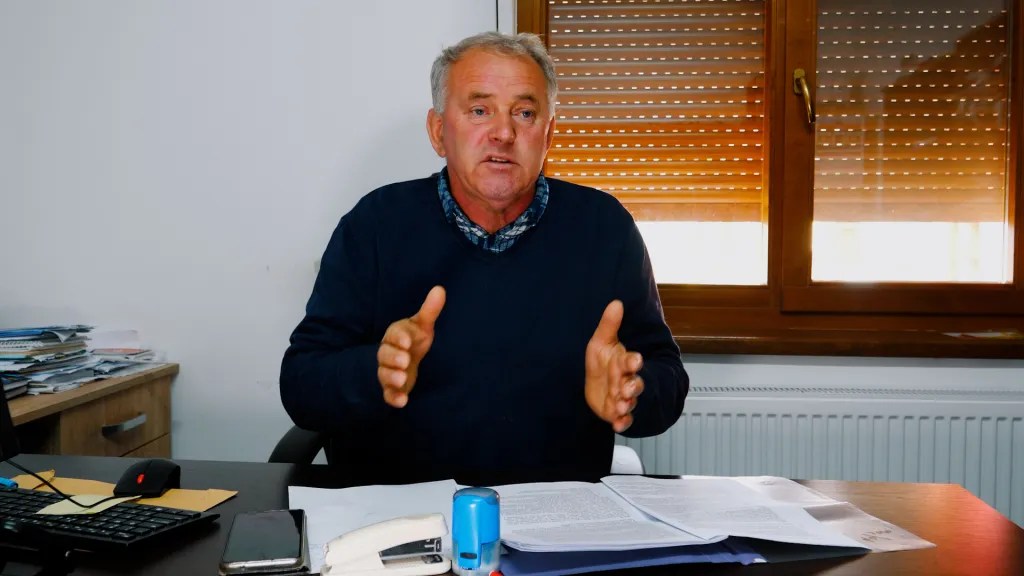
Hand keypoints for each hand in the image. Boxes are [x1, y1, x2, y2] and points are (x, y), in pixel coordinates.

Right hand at [377, 286, 445, 407]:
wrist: (406, 360)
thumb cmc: (414, 339)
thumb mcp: (422, 326)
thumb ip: (429, 310)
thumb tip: (440, 289)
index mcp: (395, 336)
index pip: (393, 335)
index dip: (399, 338)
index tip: (407, 342)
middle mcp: (388, 353)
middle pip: (384, 355)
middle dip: (393, 358)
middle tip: (404, 361)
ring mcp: (388, 371)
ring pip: (384, 374)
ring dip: (391, 377)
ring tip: (401, 379)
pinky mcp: (391, 388)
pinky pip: (388, 394)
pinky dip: (393, 398)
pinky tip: (402, 401)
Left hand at [585, 300, 643, 432]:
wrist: (599, 384)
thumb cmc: (603, 361)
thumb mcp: (602, 341)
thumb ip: (609, 324)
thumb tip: (616, 302)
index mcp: (623, 363)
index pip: (631, 361)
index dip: (633, 361)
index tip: (635, 360)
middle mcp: (626, 381)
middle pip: (634, 383)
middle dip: (632, 386)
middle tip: (628, 389)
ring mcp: (623, 397)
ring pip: (630, 401)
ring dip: (628, 404)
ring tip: (622, 406)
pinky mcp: (616, 412)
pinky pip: (623, 419)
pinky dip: (622, 422)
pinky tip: (618, 425)